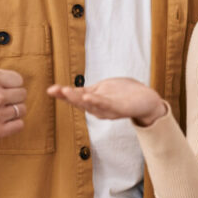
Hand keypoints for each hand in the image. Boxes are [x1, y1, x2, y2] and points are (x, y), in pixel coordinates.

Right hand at [47, 77, 166, 126]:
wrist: (147, 100)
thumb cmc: (125, 93)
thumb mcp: (104, 88)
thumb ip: (90, 89)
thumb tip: (74, 89)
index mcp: (93, 102)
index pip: (76, 97)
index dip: (63, 94)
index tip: (51, 89)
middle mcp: (98, 109)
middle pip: (79, 102)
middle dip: (66, 96)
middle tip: (54, 90)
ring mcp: (108, 109)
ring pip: (90, 104)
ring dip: (77, 98)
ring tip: (65, 91)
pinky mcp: (119, 108)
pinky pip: (105, 105)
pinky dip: (96, 101)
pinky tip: (88, 97)